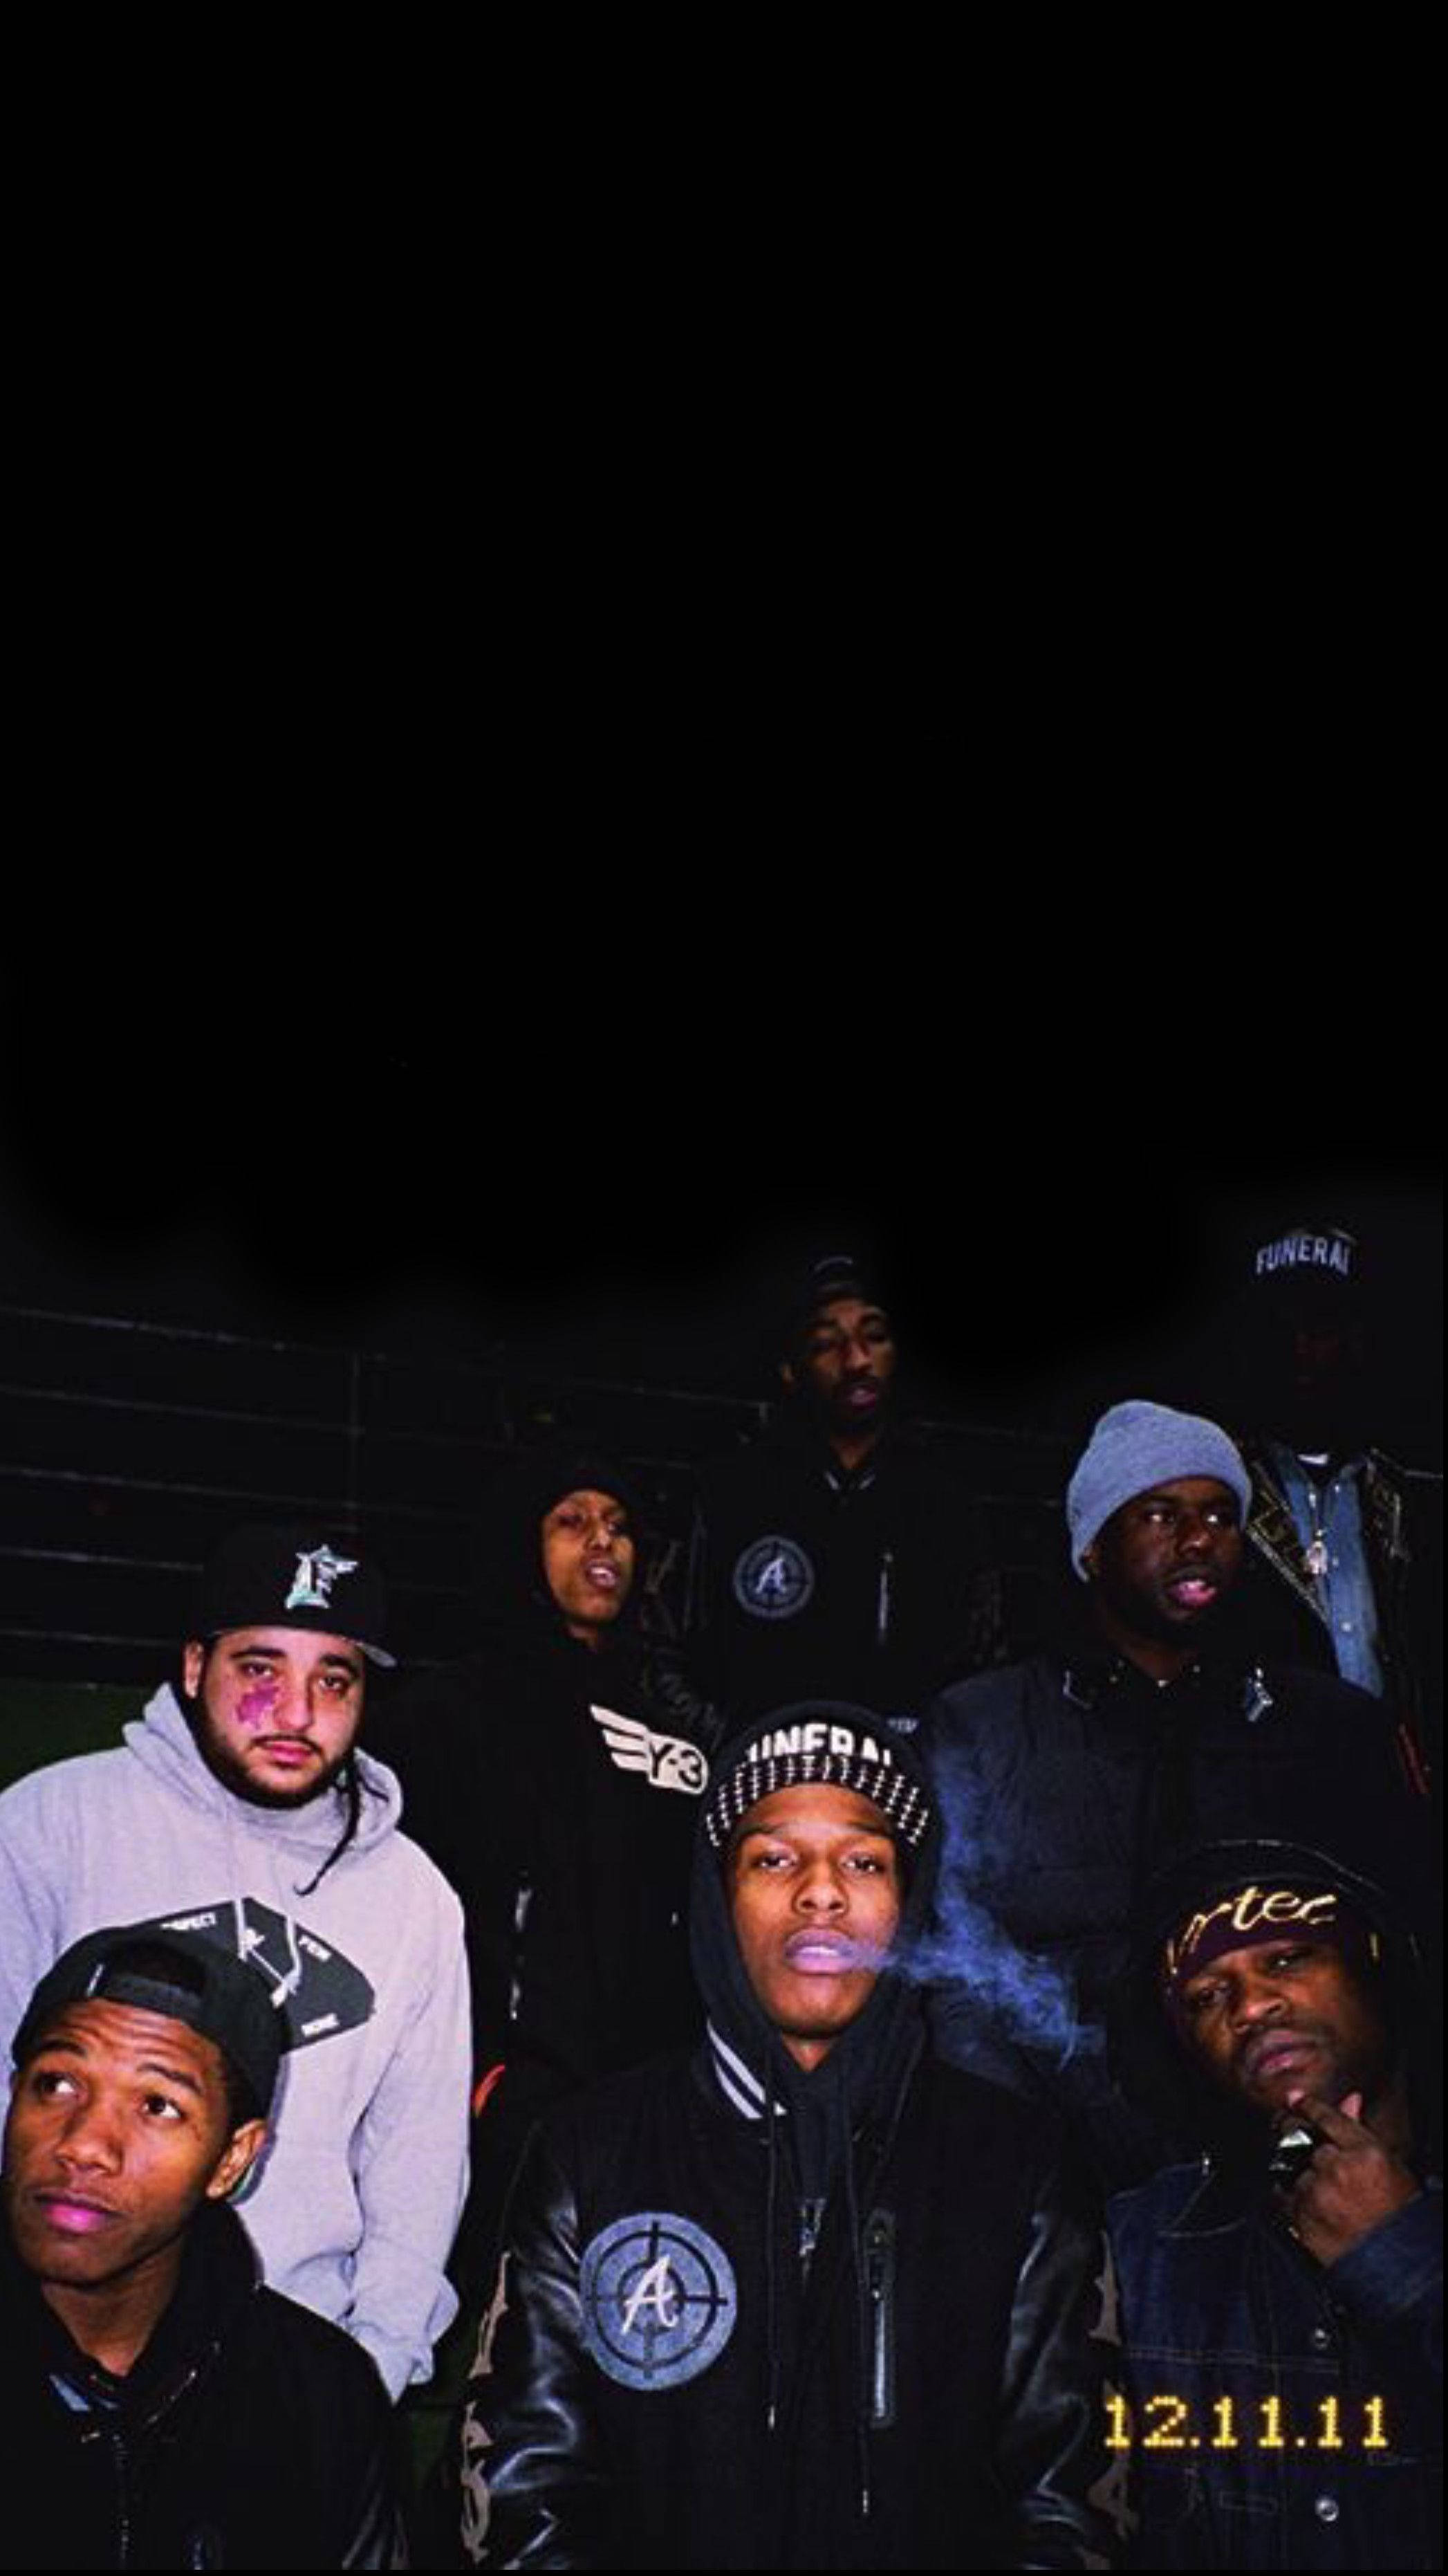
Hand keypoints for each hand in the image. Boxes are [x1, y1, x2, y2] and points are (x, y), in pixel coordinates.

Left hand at [1278, 2090, 1419, 2265]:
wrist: (1394, 2266)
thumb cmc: (1397, 2216)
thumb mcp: (1388, 2166)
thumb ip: (1362, 2130)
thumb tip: (1350, 2099)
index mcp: (1365, 2151)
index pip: (1326, 2116)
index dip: (1307, 2106)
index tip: (1295, 2101)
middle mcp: (1337, 2168)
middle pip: (1298, 2135)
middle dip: (1291, 2132)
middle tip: (1290, 2134)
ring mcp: (1316, 2192)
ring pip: (1290, 2167)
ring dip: (1297, 2172)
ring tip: (1320, 2191)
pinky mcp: (1300, 2216)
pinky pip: (1281, 2195)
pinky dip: (1288, 2197)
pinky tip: (1308, 2205)